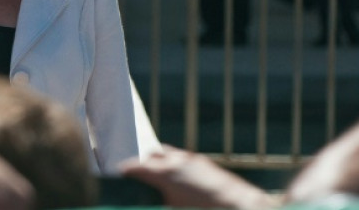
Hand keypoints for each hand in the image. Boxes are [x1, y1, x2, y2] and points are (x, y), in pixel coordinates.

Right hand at [120, 145, 275, 208]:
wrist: (240, 207)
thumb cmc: (201, 209)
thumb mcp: (173, 205)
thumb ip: (159, 194)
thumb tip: (153, 191)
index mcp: (164, 174)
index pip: (136, 166)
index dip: (125, 169)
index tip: (118, 173)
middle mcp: (176, 162)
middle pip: (151, 153)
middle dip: (141, 160)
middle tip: (133, 171)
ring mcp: (190, 160)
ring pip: (167, 153)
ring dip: (159, 160)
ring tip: (154, 173)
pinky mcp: (203, 163)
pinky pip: (181, 159)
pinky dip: (174, 164)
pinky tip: (175, 177)